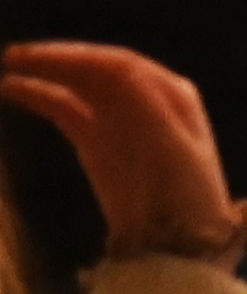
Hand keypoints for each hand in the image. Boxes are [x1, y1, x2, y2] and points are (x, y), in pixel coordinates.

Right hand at [0, 44, 246, 263]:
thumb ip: (144, 107)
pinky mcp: (98, 142)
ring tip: (9, 66)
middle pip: (96, 70)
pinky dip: (43, 97)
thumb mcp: (170, 146)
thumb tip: (114, 67)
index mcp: (169, 92)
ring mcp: (119, 118)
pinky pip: (68, 110)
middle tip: (13, 54)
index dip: (77, 56)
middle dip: (58, 59)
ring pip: (79, 87)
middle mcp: (145, 98)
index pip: (117, 64)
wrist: (179, 239)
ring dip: (47, 73)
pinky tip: (15, 90)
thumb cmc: (183, 192)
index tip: (36, 54)